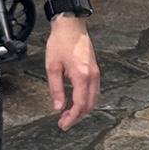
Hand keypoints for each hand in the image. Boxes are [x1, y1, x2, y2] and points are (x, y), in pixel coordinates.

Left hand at [44, 14, 98, 129]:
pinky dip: (86, 100)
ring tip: (68, 113)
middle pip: (89, 105)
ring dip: (82, 109)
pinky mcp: (95, 69)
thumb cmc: (61, 42)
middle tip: (64, 122)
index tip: (63, 124)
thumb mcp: (53, 67)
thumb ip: (56, 89)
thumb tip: (58, 106)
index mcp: (82, 76)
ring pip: (93, 99)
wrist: (71, 25)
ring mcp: (96, 72)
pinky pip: (94, 90)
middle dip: (77, 117)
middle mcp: (92, 76)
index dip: (72, 118)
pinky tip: (76, 100)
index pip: (80, 105)